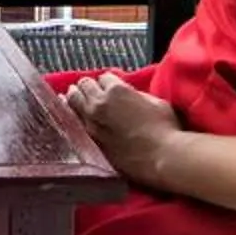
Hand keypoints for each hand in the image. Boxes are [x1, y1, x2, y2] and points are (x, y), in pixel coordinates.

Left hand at [65, 72, 185, 192]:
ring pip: (71, 102)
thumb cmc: (165, 128)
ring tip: (71, 96)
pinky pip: (73, 123)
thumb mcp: (155, 101)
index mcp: (116, 90)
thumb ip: (136, 94)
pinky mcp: (90, 141)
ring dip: (73, 97)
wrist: (162, 157)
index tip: (110, 86)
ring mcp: (91, 124)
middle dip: (88, 86)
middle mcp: (99, 104)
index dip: (108, 81)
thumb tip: (129, 94)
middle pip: (83, 86)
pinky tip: (70, 116)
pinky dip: (71, 116)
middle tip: (88, 89)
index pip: (104, 77)